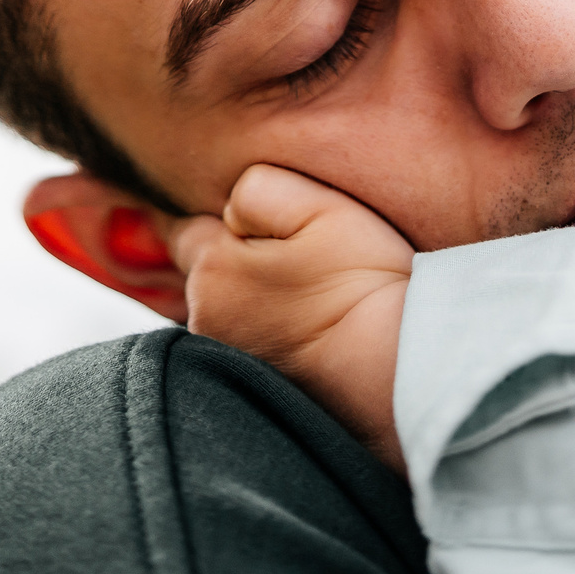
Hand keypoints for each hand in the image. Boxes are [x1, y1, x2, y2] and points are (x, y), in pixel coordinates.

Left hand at [174, 165, 413, 472]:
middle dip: (235, 257)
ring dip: (252, 296)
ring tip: (309, 295)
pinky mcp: (251, 386)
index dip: (216, 218)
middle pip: (205, 269)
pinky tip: (309, 329)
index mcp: (211, 269)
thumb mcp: (318, 205)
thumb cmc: (360, 283)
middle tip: (298, 256)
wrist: (393, 369)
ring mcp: (224, 359)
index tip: (254, 224)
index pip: (181, 228)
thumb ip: (257, 188)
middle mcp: (202, 319)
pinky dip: (269, 331)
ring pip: (226, 306)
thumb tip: (231, 209)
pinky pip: (248, 341)